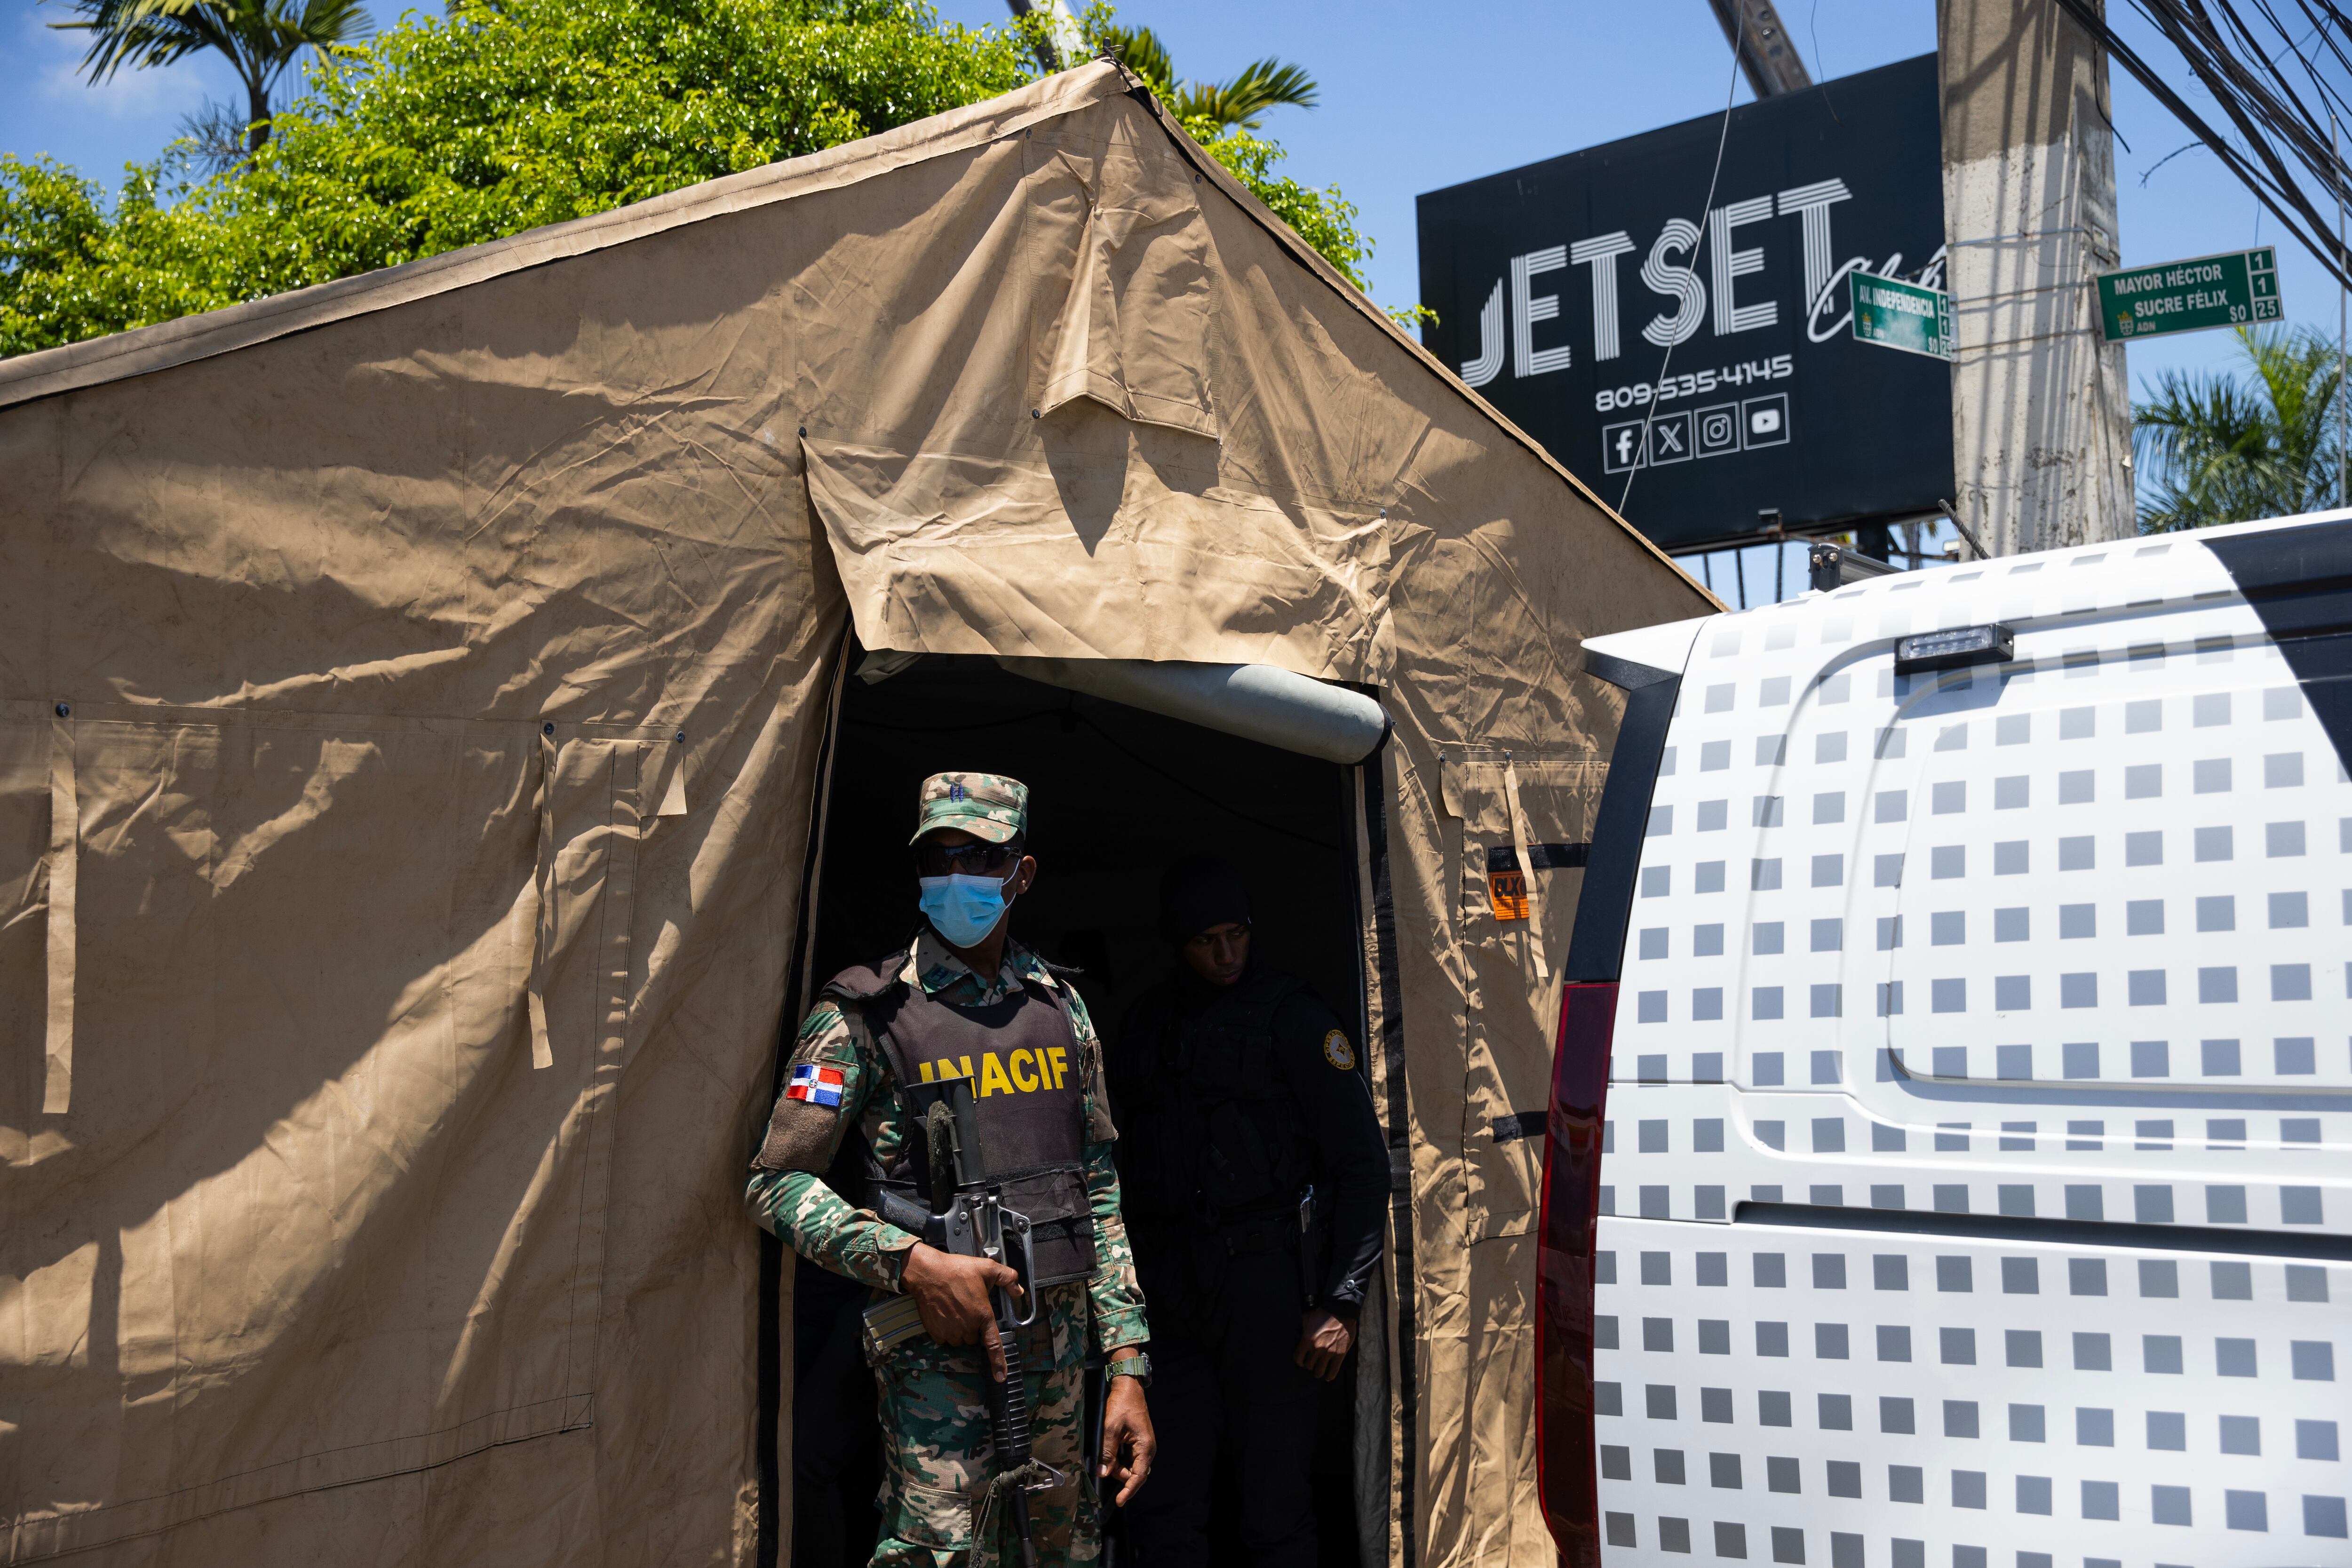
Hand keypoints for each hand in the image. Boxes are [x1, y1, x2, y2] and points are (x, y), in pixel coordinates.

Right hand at [898, 1244, 1021, 1379]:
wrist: (927, 1273)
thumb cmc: (957, 1270)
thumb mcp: (987, 1268)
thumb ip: (1008, 1278)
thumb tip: (1019, 1290)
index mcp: (982, 1315)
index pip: (994, 1345)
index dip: (999, 1362)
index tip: (1001, 1377)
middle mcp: (967, 1327)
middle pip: (974, 1337)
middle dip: (973, 1326)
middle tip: (967, 1306)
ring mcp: (951, 1332)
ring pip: (960, 1338)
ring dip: (960, 1328)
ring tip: (955, 1307)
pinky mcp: (936, 1332)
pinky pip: (945, 1338)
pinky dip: (946, 1329)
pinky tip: (944, 1313)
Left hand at [1099, 1366, 1155, 1505]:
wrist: (1128, 1387)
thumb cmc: (1122, 1404)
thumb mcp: (1111, 1429)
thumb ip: (1108, 1452)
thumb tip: (1103, 1473)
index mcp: (1145, 1446)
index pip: (1139, 1476)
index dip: (1129, 1490)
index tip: (1119, 1501)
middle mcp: (1147, 1449)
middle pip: (1135, 1473)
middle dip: (1120, 1476)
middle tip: (1104, 1469)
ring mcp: (1143, 1446)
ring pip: (1131, 1466)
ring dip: (1118, 1468)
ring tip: (1105, 1458)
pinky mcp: (1137, 1443)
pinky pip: (1129, 1458)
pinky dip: (1119, 1461)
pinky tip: (1110, 1456)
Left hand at [1293, 1309, 1353, 1381]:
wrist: (1341, 1311)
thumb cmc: (1323, 1314)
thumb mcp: (1307, 1318)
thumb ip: (1299, 1327)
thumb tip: (1290, 1331)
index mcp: (1307, 1340)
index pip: (1298, 1358)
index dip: (1299, 1361)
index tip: (1301, 1361)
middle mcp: (1317, 1348)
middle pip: (1308, 1366)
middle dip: (1309, 1365)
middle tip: (1312, 1363)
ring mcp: (1329, 1353)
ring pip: (1319, 1371)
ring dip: (1318, 1372)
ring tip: (1319, 1370)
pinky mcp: (1340, 1355)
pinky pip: (1333, 1371)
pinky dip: (1329, 1376)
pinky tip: (1327, 1377)